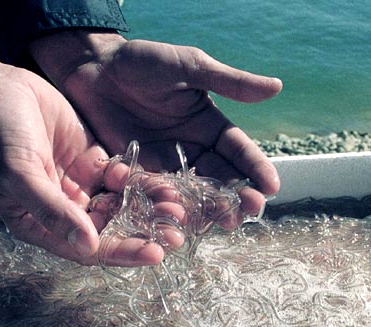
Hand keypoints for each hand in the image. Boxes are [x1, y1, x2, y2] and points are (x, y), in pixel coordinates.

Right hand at [0, 47, 181, 265]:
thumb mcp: (20, 174)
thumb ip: (52, 210)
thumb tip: (89, 244)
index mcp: (43, 223)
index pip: (90, 248)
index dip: (123, 252)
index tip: (155, 253)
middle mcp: (66, 208)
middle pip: (112, 228)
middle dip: (144, 231)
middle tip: (177, 232)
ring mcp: (81, 184)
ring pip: (121, 202)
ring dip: (147, 206)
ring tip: (176, 205)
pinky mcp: (92, 160)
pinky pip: (122, 175)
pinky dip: (140, 179)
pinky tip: (162, 181)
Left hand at [30, 31, 282, 226]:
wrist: (92, 67)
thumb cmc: (143, 60)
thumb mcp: (190, 67)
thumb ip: (229, 82)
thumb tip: (277, 87)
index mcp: (209, 126)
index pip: (238, 151)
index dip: (255, 168)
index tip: (272, 187)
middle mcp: (191, 150)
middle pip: (219, 178)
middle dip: (237, 195)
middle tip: (249, 212)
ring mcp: (164, 164)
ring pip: (191, 192)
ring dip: (207, 208)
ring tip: (222, 221)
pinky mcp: (136, 172)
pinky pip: (153, 193)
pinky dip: (166, 207)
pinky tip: (178, 220)